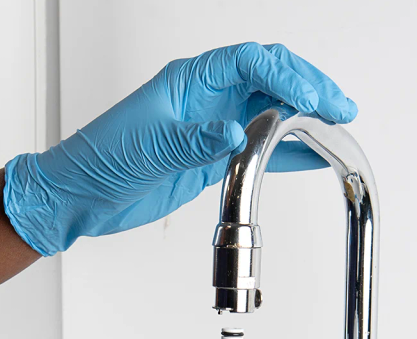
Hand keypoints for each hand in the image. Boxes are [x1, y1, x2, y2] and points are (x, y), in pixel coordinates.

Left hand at [2, 42, 356, 255]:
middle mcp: (204, 97)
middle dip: (308, 88)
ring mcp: (210, 126)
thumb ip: (195, 140)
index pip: (249, 61)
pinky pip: (258, 148)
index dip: (286, 74)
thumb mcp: (148, 147)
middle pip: (268, 79)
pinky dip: (287, 152)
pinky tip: (310, 156)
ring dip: (304, 117)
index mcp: (189, 80)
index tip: (311, 97)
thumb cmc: (98, 160)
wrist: (77, 197)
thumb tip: (236, 133)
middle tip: (339, 107)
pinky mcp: (211, 158)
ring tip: (337, 127)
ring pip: (269, 111)